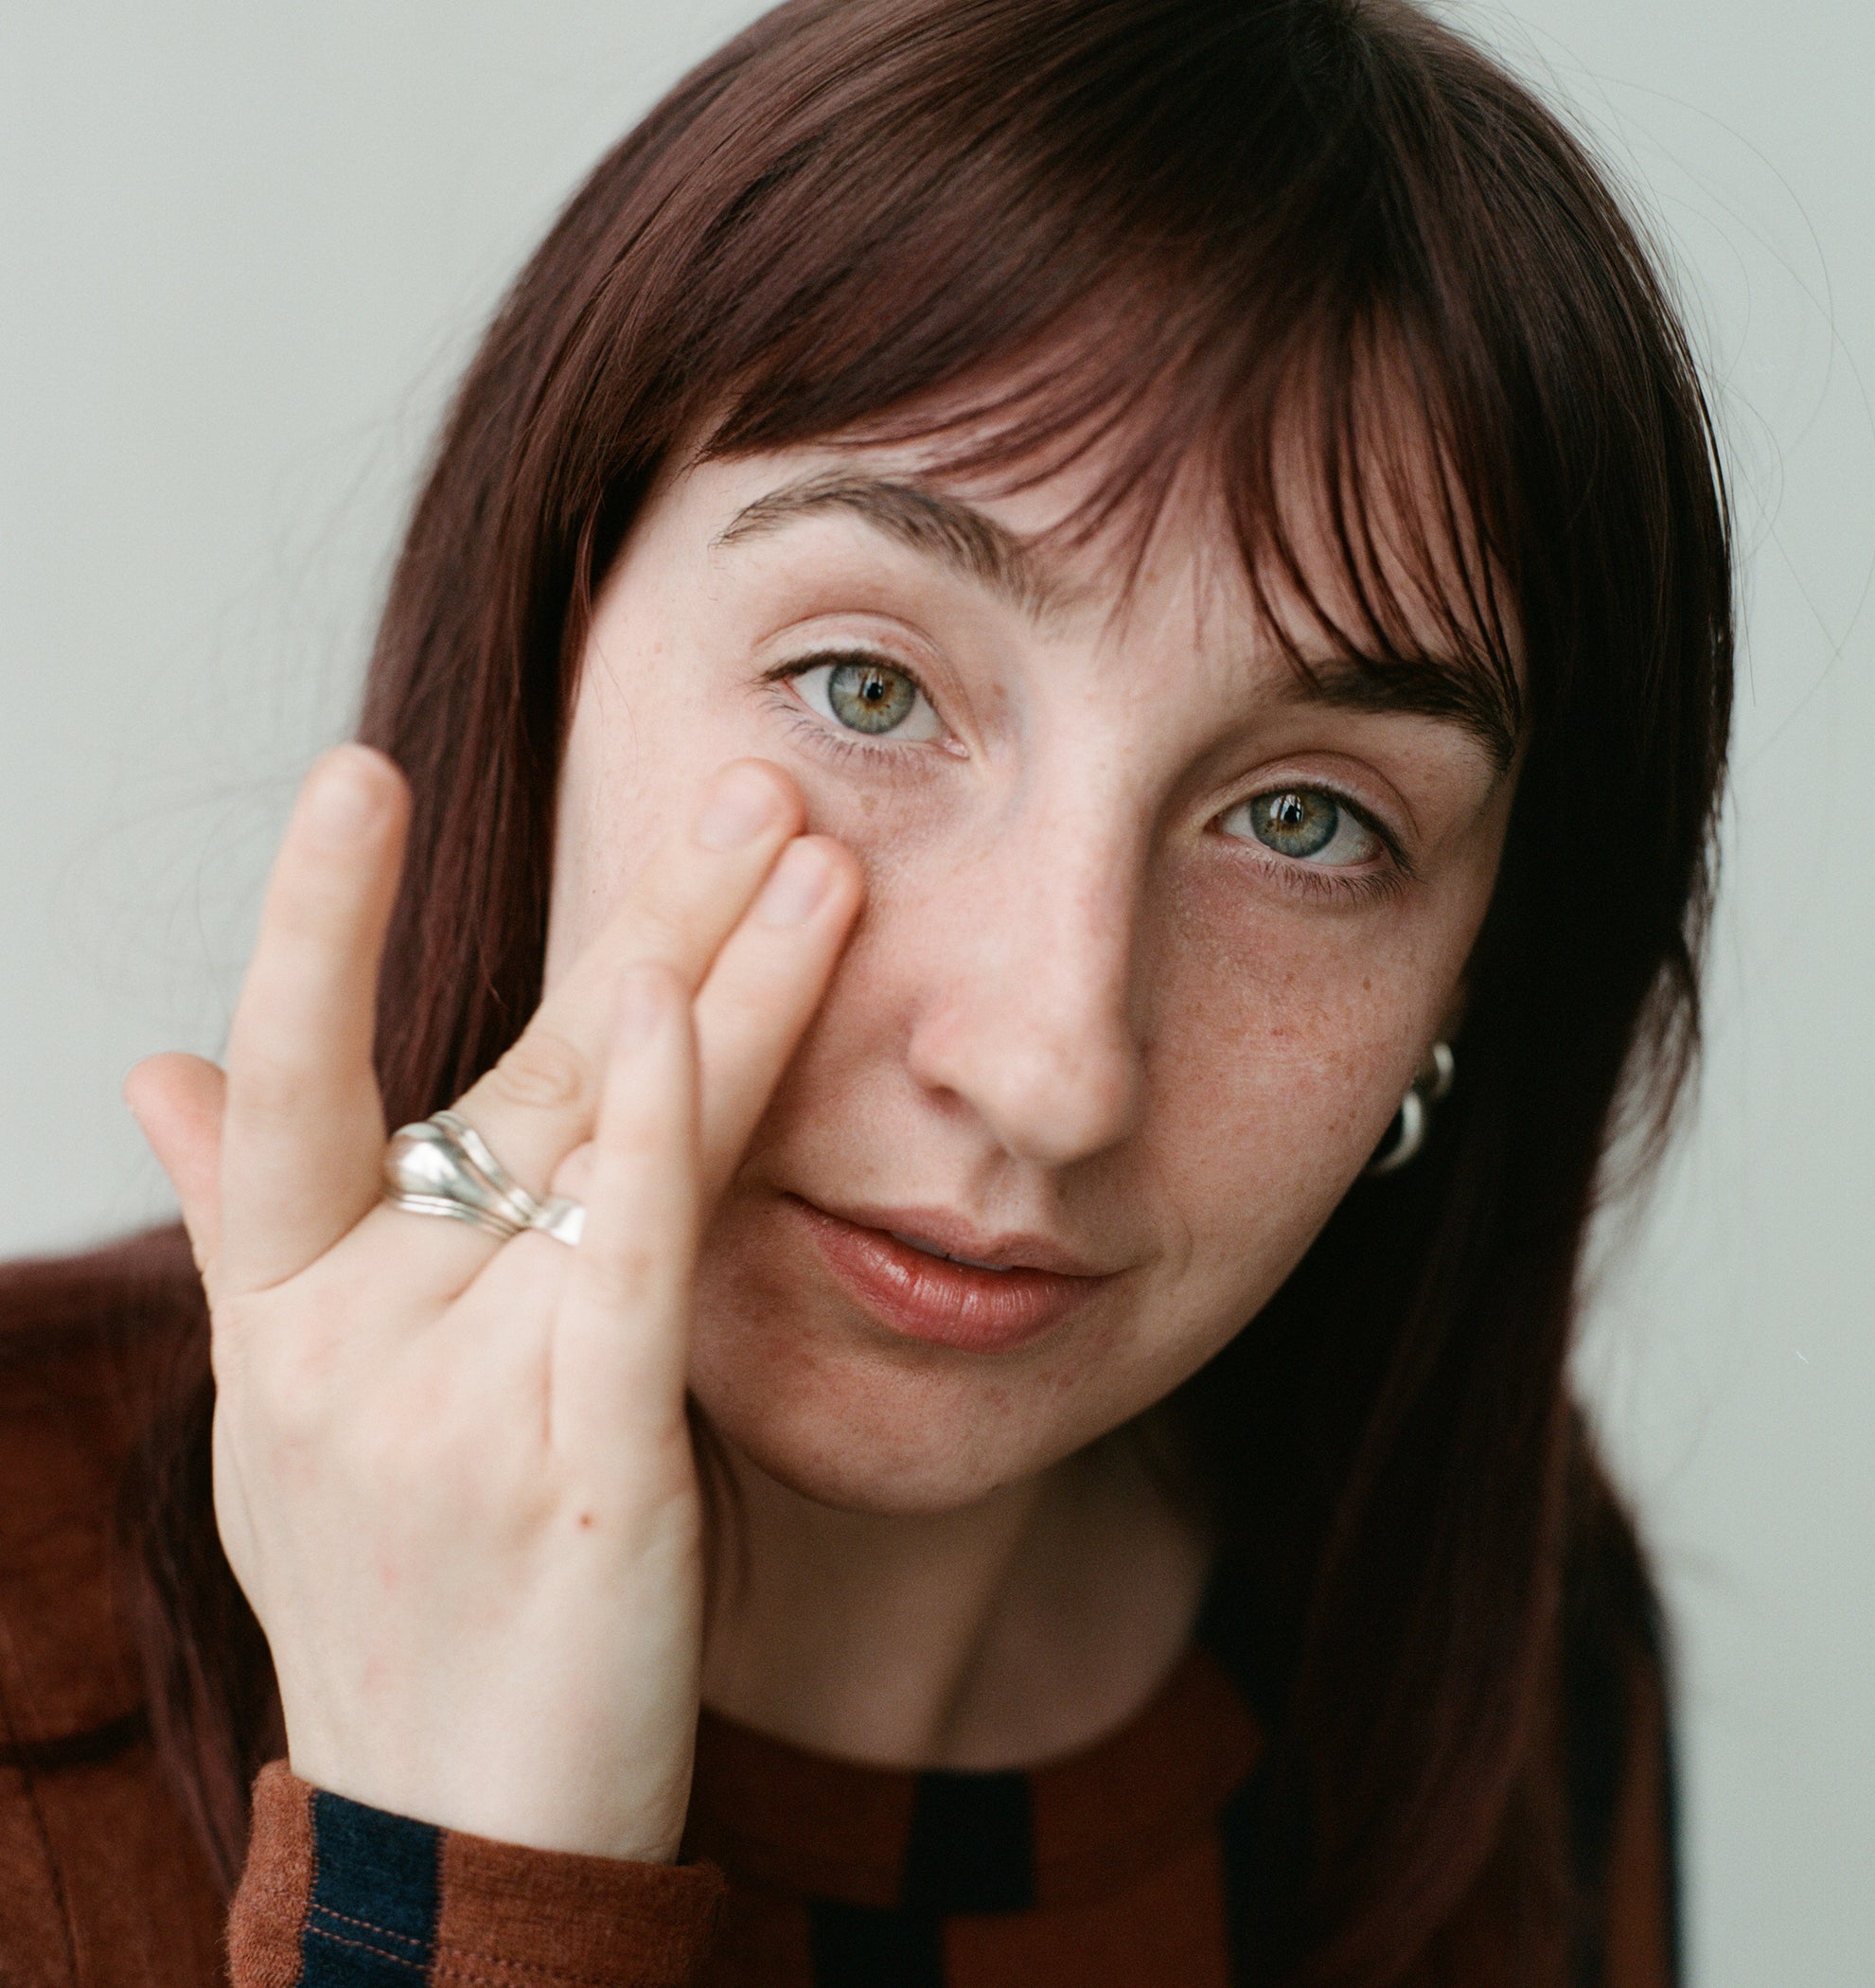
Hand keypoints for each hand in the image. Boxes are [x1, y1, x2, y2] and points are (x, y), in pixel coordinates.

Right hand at [125, 744, 860, 1860]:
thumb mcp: (285, 1413)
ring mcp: (459, 1399)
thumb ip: (247, 1225)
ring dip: (718, 984)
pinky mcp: (582, 1466)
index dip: (314, 924)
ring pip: (595, 1142)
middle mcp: (353, 1334)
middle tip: (749, 780)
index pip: (285, 1077)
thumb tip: (152, 1071)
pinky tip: (692, 1015)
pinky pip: (623, 1267)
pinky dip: (659, 1134)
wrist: (453, 1835)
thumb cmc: (391, 1602)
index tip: (360, 774)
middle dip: (642, 917)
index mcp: (286, 1310)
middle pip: (508, 1072)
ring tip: (805, 850)